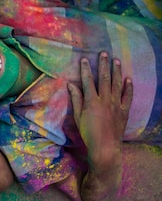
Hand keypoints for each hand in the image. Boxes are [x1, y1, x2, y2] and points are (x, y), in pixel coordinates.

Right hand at [68, 53, 131, 171]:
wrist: (105, 147)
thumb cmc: (88, 132)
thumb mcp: (77, 116)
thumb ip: (76, 99)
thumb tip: (71, 84)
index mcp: (92, 101)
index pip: (88, 81)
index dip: (86, 69)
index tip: (85, 59)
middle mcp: (105, 100)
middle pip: (104, 79)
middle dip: (104, 65)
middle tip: (104, 54)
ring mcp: (116, 105)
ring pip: (117, 85)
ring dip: (117, 72)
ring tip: (116, 61)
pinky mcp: (124, 111)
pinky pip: (128, 97)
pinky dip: (129, 88)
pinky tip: (128, 79)